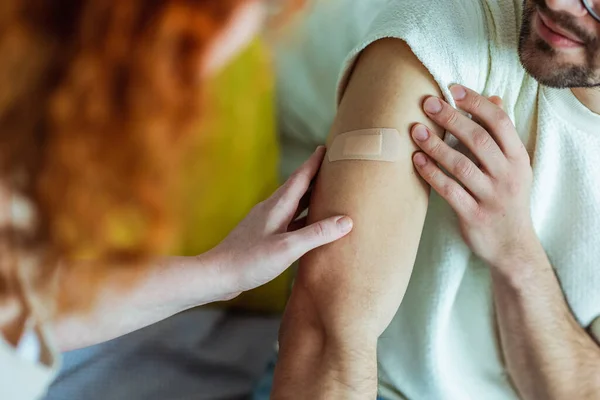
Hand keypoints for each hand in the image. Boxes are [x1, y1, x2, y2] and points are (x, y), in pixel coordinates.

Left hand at [213, 146, 352, 292]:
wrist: (217, 275)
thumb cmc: (250, 261)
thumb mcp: (288, 248)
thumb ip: (316, 234)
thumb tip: (346, 221)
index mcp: (277, 206)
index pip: (300, 178)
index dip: (314, 162)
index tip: (328, 147)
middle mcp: (271, 210)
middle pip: (298, 188)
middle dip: (316, 177)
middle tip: (335, 168)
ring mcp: (266, 223)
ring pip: (293, 205)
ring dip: (310, 198)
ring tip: (329, 194)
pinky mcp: (263, 237)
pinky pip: (289, 221)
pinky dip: (303, 219)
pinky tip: (311, 226)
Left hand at [411, 85, 536, 268]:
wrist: (512, 247)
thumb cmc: (508, 199)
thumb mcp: (514, 166)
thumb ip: (501, 135)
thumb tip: (493, 98)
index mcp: (518, 158)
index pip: (499, 123)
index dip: (476, 103)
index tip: (452, 89)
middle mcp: (507, 175)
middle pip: (478, 140)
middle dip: (451, 118)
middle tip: (427, 103)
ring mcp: (491, 197)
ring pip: (461, 165)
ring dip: (436, 146)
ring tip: (416, 130)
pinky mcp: (474, 215)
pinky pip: (449, 191)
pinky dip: (432, 174)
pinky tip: (417, 161)